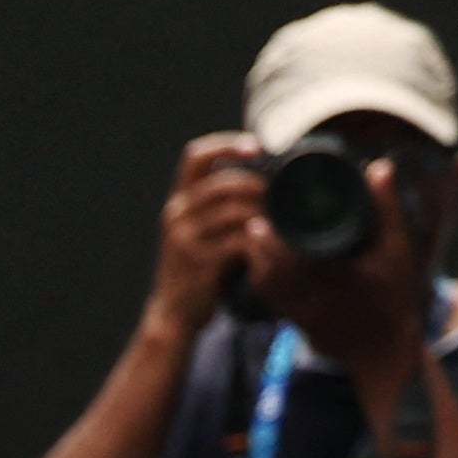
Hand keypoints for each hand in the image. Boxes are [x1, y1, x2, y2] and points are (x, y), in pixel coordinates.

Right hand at [149, 133, 265, 332]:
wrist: (174, 312)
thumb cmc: (198, 268)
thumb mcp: (199, 230)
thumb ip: (221, 206)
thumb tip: (267, 180)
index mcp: (179, 200)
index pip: (195, 155)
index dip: (227, 144)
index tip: (258, 148)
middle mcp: (176, 213)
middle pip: (223, 182)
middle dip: (258, 186)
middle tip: (283, 195)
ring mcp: (184, 237)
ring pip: (235, 210)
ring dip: (264, 213)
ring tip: (283, 220)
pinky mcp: (198, 261)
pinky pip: (238, 240)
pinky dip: (260, 240)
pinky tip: (273, 243)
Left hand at [244, 145, 437, 386]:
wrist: (382, 348)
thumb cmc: (393, 295)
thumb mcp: (396, 251)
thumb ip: (387, 210)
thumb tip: (378, 167)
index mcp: (335, 281)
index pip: (291, 260)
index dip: (271, 240)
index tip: (260, 218)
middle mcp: (310, 299)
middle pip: (269, 269)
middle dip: (257, 244)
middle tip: (249, 216)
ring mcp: (297, 311)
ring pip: (263, 281)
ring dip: (255, 257)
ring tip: (251, 230)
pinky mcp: (291, 318)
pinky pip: (267, 293)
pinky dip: (259, 272)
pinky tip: (254, 252)